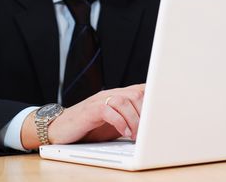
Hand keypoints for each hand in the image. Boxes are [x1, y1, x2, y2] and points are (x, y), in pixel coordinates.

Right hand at [21, 83, 144, 149]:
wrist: (61, 128)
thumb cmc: (89, 128)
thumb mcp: (114, 123)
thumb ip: (129, 120)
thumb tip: (151, 129)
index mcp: (118, 96)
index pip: (140, 90)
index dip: (155, 98)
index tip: (165, 111)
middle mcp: (110, 94)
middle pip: (136, 94)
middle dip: (146, 113)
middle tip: (149, 131)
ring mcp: (100, 100)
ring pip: (124, 101)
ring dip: (135, 120)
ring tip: (137, 136)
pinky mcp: (90, 110)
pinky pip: (108, 110)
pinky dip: (120, 122)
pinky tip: (124, 133)